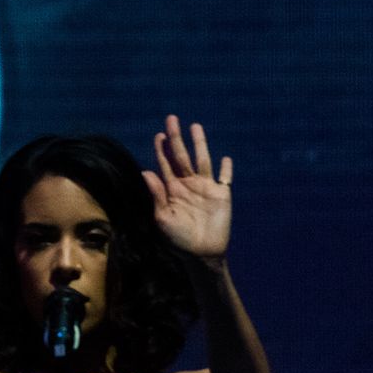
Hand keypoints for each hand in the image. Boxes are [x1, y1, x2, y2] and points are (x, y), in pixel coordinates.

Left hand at [143, 114, 231, 259]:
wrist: (201, 253)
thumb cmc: (177, 239)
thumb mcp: (163, 217)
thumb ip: (157, 194)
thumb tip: (145, 172)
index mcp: (172, 190)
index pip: (165, 165)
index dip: (161, 150)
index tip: (158, 135)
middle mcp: (188, 185)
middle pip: (182, 156)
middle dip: (177, 138)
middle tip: (171, 119)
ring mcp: (205, 188)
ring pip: (202, 160)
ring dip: (199, 144)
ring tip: (195, 127)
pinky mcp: (222, 194)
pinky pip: (225, 178)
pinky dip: (226, 168)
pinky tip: (225, 158)